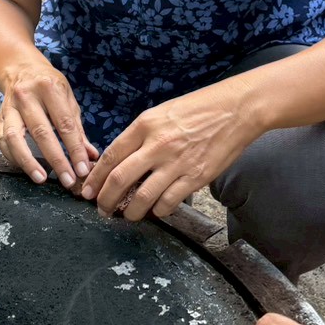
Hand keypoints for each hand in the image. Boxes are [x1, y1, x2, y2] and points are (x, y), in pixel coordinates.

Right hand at [0, 58, 99, 189]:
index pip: (65, 124)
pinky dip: (14, 157)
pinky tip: (26, 168)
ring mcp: (10, 107)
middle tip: (68, 180)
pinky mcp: (0, 117)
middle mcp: (27, 96)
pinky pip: (3, 141)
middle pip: (41, 133)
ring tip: (42, 178)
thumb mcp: (68, 98)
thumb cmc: (49, 85)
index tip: (83, 168)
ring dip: (28, 162)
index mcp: (49, 88)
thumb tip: (90, 156)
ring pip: (15, 138)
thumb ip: (77, 128)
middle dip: (56, 160)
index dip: (74, 149)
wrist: (20, 68)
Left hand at [80, 81, 255, 220]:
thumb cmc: (199, 108)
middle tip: (102, 210)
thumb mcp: (161, 113)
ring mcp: (176, 163)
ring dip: (131, 212)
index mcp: (145, 125)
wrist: (236, 109)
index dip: (96, 177)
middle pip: (120, 179)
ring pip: (142, 197)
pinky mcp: (195, 177)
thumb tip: (122, 160)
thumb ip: (141, 135)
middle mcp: (157, 144)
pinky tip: (157, 210)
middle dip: (105, 200)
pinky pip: (169, 202)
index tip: (88, 190)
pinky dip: (159, 210)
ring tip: (129, 215)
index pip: (111, 156)